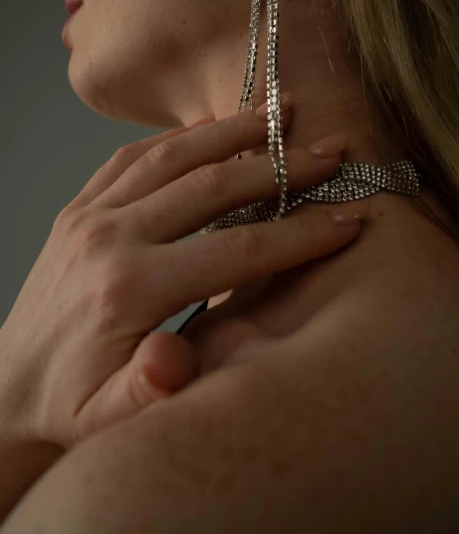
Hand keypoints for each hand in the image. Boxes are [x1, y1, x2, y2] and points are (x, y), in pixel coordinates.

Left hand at [0, 102, 368, 450]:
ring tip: (280, 112)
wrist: (8, 383)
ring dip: (233, 131)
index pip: (237, 250)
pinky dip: (179, 136)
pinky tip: (214, 126)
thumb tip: (173, 361)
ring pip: (173, 155)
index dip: (301, 235)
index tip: (350, 218)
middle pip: (212, 186)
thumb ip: (145, 393)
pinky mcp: (80, 207)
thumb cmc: (69, 405)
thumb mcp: (105, 420)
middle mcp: (109, 238)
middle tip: (330, 153)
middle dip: (280, 167)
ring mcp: (90, 214)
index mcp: (128, 289)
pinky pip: (132, 156)